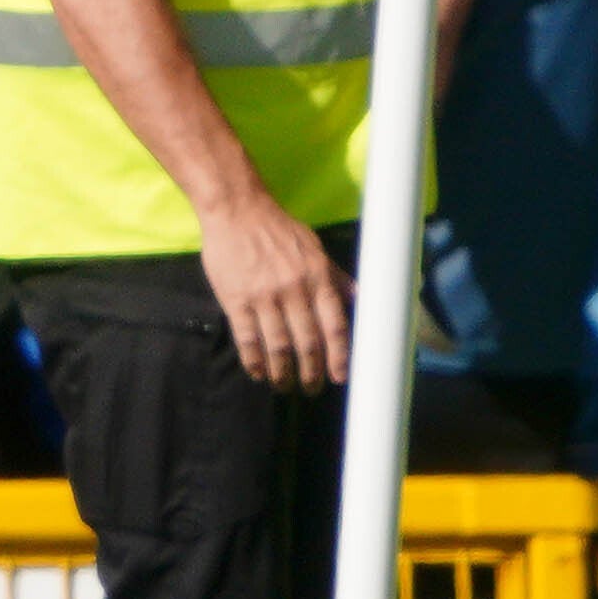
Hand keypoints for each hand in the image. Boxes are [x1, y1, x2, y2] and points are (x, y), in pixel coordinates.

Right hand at [196, 190, 352, 390]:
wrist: (237, 210)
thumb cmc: (278, 230)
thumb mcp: (315, 249)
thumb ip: (336, 277)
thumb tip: (361, 298)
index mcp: (317, 278)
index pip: (334, 325)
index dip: (339, 355)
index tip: (340, 376)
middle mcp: (294, 290)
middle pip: (307, 341)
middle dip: (311, 371)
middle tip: (311, 388)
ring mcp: (264, 297)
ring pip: (278, 345)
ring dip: (283, 372)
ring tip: (284, 386)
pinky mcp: (236, 299)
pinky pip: (247, 338)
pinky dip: (254, 360)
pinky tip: (258, 372)